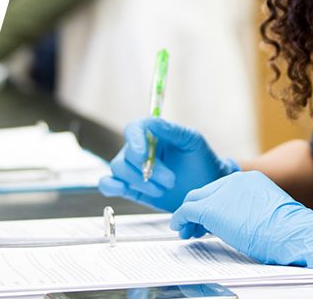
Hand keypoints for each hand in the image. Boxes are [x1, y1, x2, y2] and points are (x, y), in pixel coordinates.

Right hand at [97, 117, 236, 211]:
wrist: (205, 188)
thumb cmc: (200, 161)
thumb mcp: (191, 140)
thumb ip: (171, 130)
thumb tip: (152, 123)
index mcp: (152, 134)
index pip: (134, 129)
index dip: (134, 140)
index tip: (142, 155)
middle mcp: (138, 150)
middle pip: (126, 155)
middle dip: (147, 170)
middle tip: (171, 181)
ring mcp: (133, 169)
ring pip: (119, 170)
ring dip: (140, 182)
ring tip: (163, 189)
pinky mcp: (130, 188)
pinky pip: (107, 184)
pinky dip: (110, 186)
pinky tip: (123, 189)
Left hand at [171, 170, 312, 268]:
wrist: (292, 233)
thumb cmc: (288, 231)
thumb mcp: (269, 213)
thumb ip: (252, 210)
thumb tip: (240, 222)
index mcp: (250, 180)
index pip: (222, 189)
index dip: (214, 203)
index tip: (211, 217)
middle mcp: (233, 181)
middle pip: (206, 192)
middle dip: (198, 209)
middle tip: (194, 225)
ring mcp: (221, 193)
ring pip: (194, 200)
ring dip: (188, 216)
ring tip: (186, 230)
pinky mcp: (210, 208)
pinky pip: (186, 211)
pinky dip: (180, 220)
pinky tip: (180, 229)